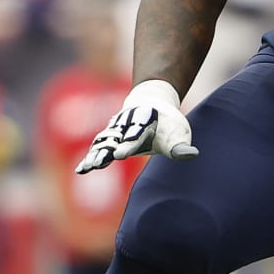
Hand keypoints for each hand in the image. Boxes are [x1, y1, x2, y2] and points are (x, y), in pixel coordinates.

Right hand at [75, 79, 196, 173]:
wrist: (150, 103)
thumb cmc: (167, 124)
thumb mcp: (178, 132)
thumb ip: (180, 146)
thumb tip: (192, 155)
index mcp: (144, 123)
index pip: (135, 135)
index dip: (128, 143)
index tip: (120, 153)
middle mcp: (126, 127)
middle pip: (114, 139)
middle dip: (106, 151)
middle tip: (98, 162)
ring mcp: (115, 133)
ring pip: (103, 143)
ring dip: (95, 155)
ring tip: (85, 169)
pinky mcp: (109, 140)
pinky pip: (98, 148)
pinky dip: (90, 157)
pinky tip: (81, 169)